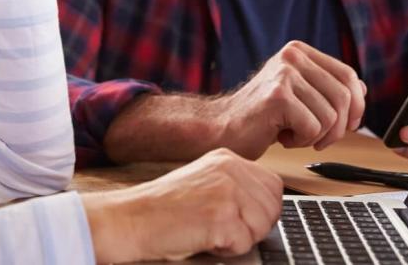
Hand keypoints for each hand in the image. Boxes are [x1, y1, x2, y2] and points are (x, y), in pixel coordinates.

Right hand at [81, 148, 283, 262]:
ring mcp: (227, 191)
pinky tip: (206, 238)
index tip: (244, 218)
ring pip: (263, 226)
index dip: (264, 209)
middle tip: (225, 229)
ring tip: (212, 232)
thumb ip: (236, 185)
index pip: (273, 185)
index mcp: (228, 159)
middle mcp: (231, 169)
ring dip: (242, 238)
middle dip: (255, 226)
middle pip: (273, 206)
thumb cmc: (164, 208)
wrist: (134, 218)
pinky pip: (246, 243)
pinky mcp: (222, 216)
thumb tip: (267, 205)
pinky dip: (228, 250)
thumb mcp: (205, 181)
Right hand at [212, 41, 366, 158]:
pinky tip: (281, 136)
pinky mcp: (278, 96)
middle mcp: (292, 57)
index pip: (347, 74)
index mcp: (299, 52)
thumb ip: (327, 88)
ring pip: (330, 117)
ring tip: (292, 134)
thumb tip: (361, 89)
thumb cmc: (261, 116)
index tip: (349, 124)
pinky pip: (312, 128)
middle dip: (337, 127)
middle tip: (318, 139)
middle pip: (343, 96)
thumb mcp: (299, 96)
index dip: (355, 104)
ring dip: (316, 136)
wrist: (221, 128)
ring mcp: (284, 74)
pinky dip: (300, 141)